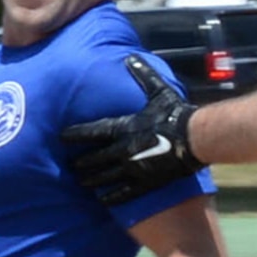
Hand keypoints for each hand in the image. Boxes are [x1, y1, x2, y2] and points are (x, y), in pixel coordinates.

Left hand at [60, 55, 204, 204]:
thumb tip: (131, 57)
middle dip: (81, 162)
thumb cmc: (176, 113)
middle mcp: (122, 150)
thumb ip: (143, 76)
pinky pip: (123, 193)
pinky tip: (102, 199)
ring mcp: (132, 169)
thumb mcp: (159, 91)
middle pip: (94, 159)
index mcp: (123, 128)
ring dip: (91, 180)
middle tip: (69, 166)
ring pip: (104, 177)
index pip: (91, 133)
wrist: (194, 139)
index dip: (75, 135)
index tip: (61, 137)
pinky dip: (110, 196)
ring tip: (81, 183)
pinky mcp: (145, 183)